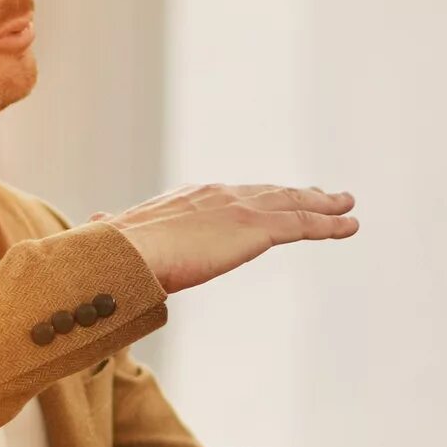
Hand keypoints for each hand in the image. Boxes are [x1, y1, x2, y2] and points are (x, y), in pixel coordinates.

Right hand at [95, 183, 357, 294]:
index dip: (260, 197)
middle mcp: (219, 195)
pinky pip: (302, 224)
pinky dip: (329, 224)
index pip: (235, 197)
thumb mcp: (119, 236)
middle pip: (271, 193)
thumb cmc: (114, 254)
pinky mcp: (255, 228)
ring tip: (349, 207)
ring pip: (293, 204)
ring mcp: (239, 209)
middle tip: (328, 195)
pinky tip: (350, 225)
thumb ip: (117, 227)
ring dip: (325, 206)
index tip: (276, 198)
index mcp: (190, 199)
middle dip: (301, 194)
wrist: (123, 254)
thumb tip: (97, 220)